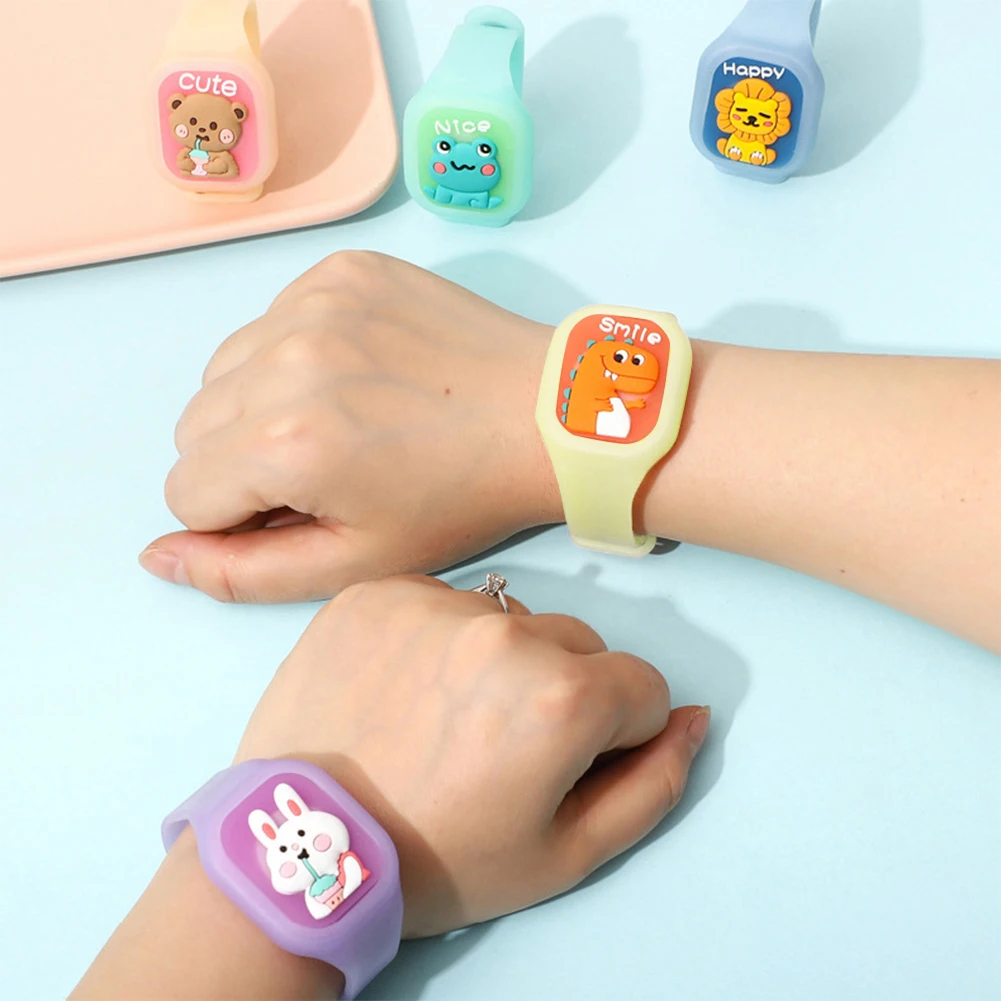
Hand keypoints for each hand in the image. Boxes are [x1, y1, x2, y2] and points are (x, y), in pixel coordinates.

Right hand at [141, 252, 560, 601]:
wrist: (544, 415)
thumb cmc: (461, 497)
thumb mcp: (357, 561)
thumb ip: (243, 572)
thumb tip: (155, 556)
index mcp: (287, 444)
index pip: (186, 493)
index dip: (238, 516)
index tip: (301, 508)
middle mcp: (287, 361)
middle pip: (193, 430)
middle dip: (241, 462)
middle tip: (325, 469)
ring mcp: (314, 304)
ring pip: (222, 373)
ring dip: (258, 405)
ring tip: (340, 420)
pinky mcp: (339, 272)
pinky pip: (269, 322)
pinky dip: (293, 355)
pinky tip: (357, 374)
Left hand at [233, 575, 709, 936]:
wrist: (302, 847)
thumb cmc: (439, 859)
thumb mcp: (565, 854)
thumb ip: (652, 785)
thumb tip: (693, 720)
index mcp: (563, 694)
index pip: (642, 687)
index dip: (610, 736)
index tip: (555, 766)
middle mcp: (504, 628)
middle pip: (578, 644)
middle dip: (559, 690)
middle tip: (497, 746)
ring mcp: (433, 602)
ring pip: (510, 617)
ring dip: (497, 658)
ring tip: (444, 717)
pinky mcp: (376, 592)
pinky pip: (441, 601)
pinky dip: (437, 637)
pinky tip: (404, 687)